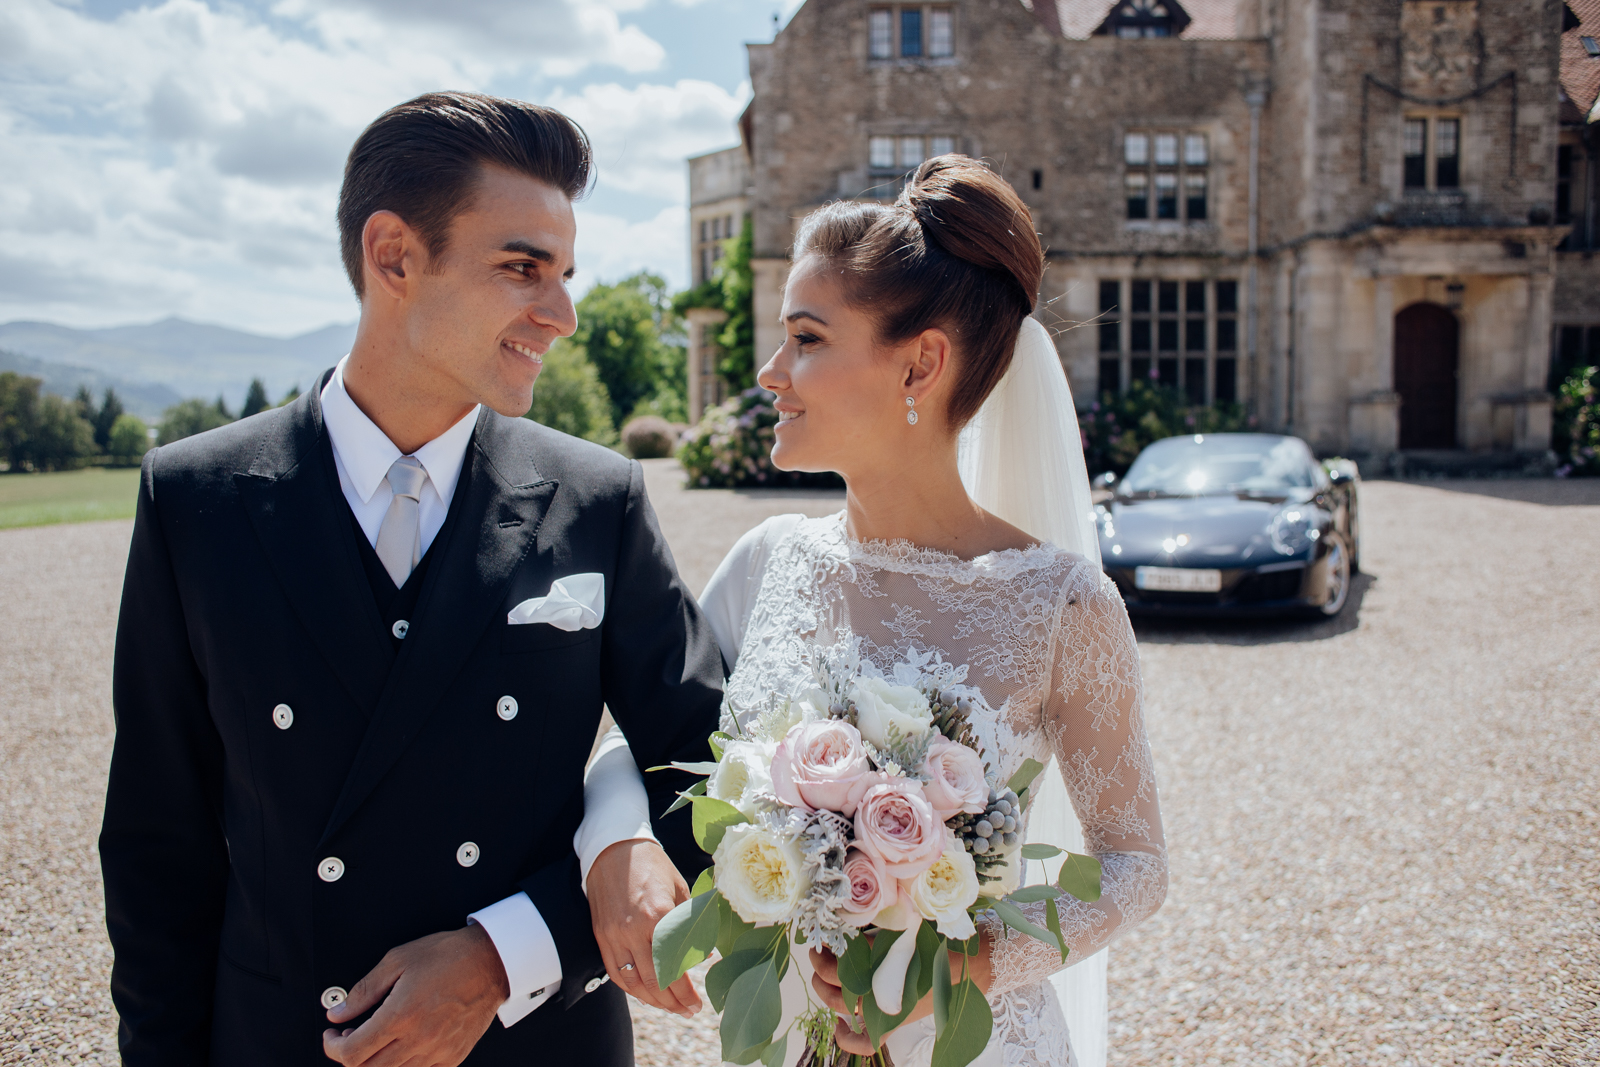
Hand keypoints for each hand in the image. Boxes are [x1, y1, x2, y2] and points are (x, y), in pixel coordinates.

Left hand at [322, 925, 508, 1066]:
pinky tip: (403, 1044)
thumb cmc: (448, 956)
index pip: (352, 1053)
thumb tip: (338, 1013)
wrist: (492, 962)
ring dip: (375, 1061)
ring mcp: (437, 1052)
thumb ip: (363, 990)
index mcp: (400, 1016)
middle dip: (349, 1056)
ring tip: (378, 1038)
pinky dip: (403, 1064)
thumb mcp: (398, 961)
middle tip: (350, 1036)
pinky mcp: (452, 1057)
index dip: (333, 1048)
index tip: (332, 1035)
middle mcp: (417, 1040)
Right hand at [586, 838, 702, 1017]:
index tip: (697, 1005)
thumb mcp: (680, 889)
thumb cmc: (653, 865)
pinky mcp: (602, 935)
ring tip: (669, 1008)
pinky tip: (645, 994)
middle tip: (687, 1012)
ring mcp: (615, 935)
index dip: (686, 992)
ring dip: (652, 1001)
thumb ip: (690, 923)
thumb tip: (702, 955)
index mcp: (660, 916)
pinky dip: (630, 988)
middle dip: (672, 1003)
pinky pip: (615, 971)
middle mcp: (634, 930)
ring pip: (632, 983)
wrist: (614, 849)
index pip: (675, 968)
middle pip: (654, 982)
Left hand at [809, 932, 992, 1055]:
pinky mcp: (890, 1023)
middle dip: (820, 969)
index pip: (838, 966)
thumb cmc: (933, 944)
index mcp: (880, 968)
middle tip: (818, 952)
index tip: (821, 943)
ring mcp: (882, 1010)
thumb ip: (885, 921)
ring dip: (824, 990)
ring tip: (823, 973)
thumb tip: (851, 910)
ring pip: (840, 1008)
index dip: (822, 959)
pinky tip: (841, 1024)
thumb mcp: (907, 927)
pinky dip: (848, 1038)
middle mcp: (878, 992)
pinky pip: (866, 1043)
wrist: (960, 968)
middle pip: (834, 988)